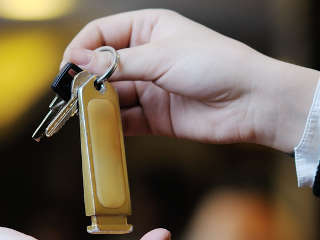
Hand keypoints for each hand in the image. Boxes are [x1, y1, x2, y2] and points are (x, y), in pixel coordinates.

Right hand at [63, 9, 319, 151]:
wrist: (252, 101)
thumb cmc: (215, 65)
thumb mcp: (162, 57)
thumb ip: (118, 64)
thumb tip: (79, 62)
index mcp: (149, 28)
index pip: (101, 33)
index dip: (81, 49)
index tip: (67, 68)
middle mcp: (147, 57)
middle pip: (102, 68)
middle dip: (85, 81)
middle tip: (70, 97)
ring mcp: (151, 88)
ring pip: (112, 96)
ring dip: (97, 106)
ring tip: (83, 116)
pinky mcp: (157, 118)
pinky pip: (126, 122)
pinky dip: (112, 127)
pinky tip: (101, 131)